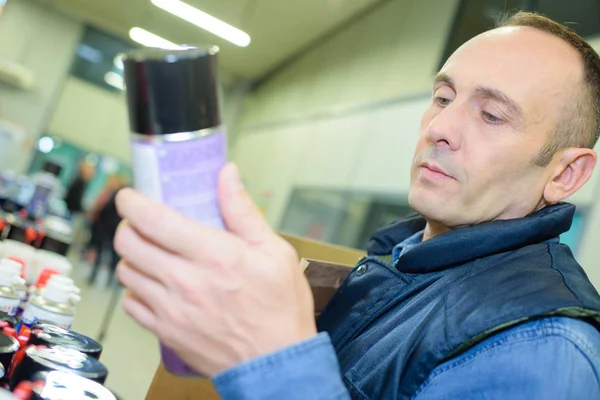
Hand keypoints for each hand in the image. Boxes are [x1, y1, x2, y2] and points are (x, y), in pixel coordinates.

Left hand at [113, 163, 316, 375]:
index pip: (153, 219)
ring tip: (151, 253)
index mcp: (213, 255)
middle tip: (142, 222)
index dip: (132, 201)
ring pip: (126, 272)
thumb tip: (227, 174)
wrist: (277, 363)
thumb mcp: (275, 251)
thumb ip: (243, 210)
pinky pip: (131, 305)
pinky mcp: (166, 332)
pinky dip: (136, 289)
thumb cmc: (281, 309)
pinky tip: (154, 284)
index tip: (131, 196)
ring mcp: (171, 309)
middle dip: (128, 225)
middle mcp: (185, 281)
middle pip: (129, 243)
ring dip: (132, 256)